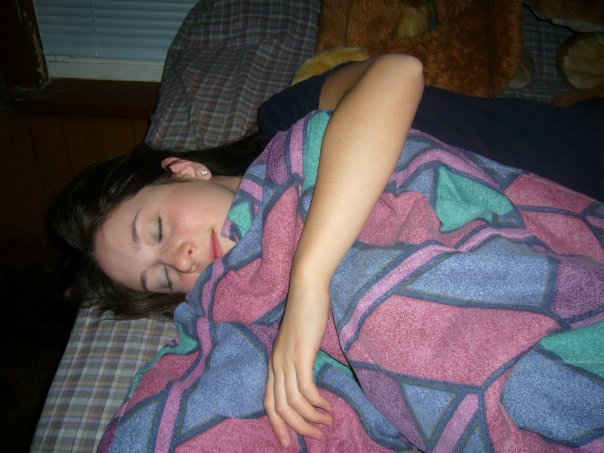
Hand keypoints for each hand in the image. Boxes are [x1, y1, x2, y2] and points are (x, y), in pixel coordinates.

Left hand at [264, 284, 332, 447]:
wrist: (307, 289)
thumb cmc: (306, 313)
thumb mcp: (299, 343)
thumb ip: (300, 362)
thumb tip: (309, 384)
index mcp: (274, 364)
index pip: (268, 403)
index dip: (278, 425)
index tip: (289, 442)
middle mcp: (276, 365)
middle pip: (279, 409)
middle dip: (298, 428)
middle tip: (317, 436)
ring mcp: (286, 360)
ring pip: (293, 403)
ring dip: (311, 418)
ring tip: (328, 423)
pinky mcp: (300, 355)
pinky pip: (305, 390)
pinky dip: (317, 403)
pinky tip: (328, 406)